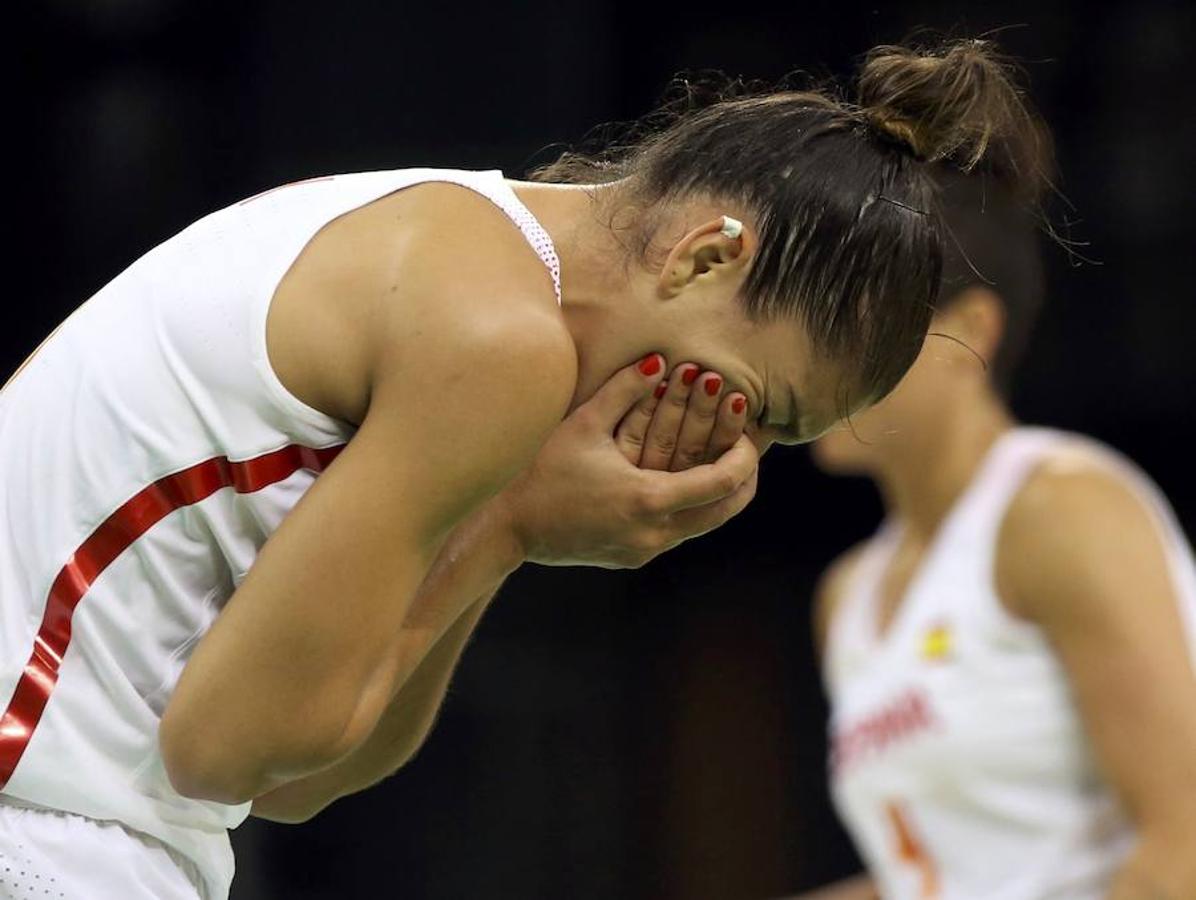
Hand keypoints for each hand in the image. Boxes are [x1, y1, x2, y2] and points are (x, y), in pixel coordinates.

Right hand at [499, 355, 758, 568]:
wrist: (508, 526)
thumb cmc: (541, 470)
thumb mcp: (584, 423)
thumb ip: (625, 388)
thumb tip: (660, 360)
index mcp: (648, 499)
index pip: (723, 482)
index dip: (745, 456)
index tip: (749, 433)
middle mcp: (654, 532)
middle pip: (725, 511)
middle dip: (745, 480)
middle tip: (750, 450)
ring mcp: (644, 550)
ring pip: (704, 525)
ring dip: (719, 495)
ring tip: (726, 463)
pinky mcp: (633, 557)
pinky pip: (678, 531)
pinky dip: (692, 507)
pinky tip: (686, 481)